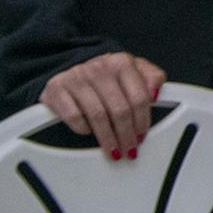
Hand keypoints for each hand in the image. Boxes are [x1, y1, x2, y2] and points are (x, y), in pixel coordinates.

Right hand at [40, 51, 166, 155]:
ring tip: (113, 150)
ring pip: (98, 116)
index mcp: (122, 62)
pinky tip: (89, 132)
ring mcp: (77, 78)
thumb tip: (155, 93)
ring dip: (108, 138)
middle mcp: (99, 68)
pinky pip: (74, 116)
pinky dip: (83, 128)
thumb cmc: (108, 75)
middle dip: (126, 134)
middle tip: (129, 149)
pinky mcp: (57, 89)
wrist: (74, 70)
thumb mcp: (134, 70)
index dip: (143, 121)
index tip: (142, 135)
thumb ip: (152, 78)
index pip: (139, 97)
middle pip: (119, 110)